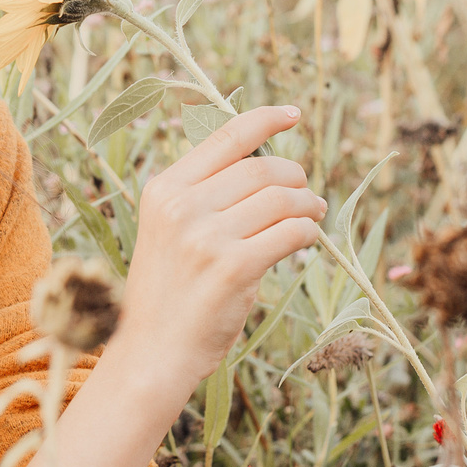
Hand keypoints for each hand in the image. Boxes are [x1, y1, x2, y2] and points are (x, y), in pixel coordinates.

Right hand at [111, 104, 323, 394]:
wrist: (154, 352)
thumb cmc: (168, 294)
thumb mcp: (168, 231)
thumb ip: (204, 196)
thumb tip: (267, 166)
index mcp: (164, 188)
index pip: (225, 136)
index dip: (265, 119)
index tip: (293, 114)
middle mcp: (182, 206)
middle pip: (262, 168)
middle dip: (295, 177)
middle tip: (307, 194)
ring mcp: (207, 237)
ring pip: (282, 199)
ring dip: (308, 205)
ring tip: (312, 216)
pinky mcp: (234, 267)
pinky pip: (291, 233)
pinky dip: (308, 232)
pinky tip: (307, 240)